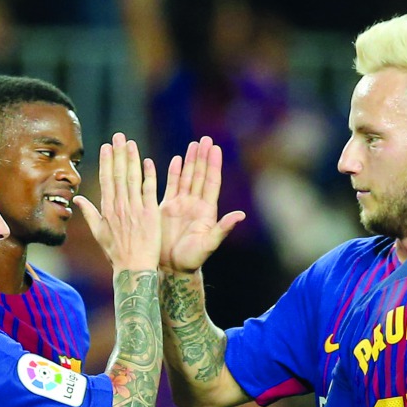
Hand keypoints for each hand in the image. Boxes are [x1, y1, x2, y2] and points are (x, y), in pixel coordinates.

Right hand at [73, 133, 160, 272]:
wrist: (133, 268)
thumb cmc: (116, 253)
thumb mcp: (99, 233)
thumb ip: (89, 213)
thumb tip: (78, 199)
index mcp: (107, 210)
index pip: (106, 180)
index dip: (107, 162)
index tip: (106, 146)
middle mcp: (120, 207)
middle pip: (119, 175)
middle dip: (118, 154)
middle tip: (118, 136)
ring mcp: (135, 209)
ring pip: (133, 179)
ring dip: (132, 159)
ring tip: (130, 143)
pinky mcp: (150, 214)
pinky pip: (149, 191)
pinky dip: (149, 176)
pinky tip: (148, 161)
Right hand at [159, 136, 245, 272]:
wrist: (172, 268)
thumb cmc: (192, 259)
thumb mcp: (209, 244)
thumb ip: (223, 229)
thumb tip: (240, 215)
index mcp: (206, 210)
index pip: (211, 182)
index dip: (213, 165)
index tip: (216, 149)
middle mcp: (195, 204)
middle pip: (200, 175)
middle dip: (202, 157)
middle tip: (205, 139)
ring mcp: (181, 205)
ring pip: (186, 177)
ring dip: (190, 161)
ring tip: (194, 144)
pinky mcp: (166, 208)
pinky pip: (170, 186)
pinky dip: (173, 173)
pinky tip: (175, 160)